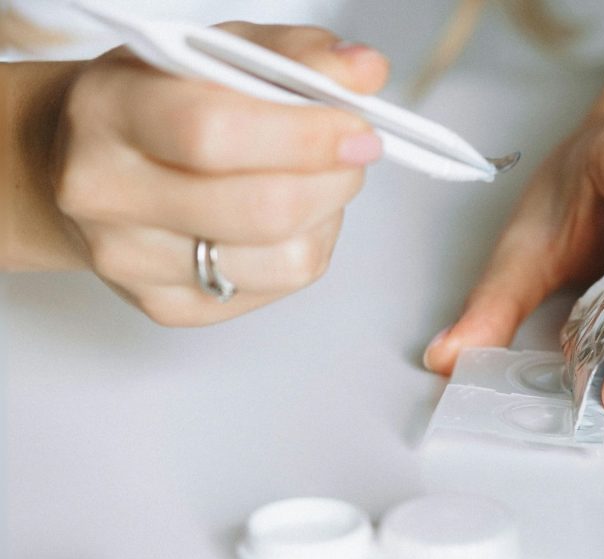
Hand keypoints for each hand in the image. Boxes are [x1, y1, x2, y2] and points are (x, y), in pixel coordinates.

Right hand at [52, 23, 388, 324]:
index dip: (305, 136)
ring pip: (285, 260)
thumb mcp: (215, 52)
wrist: (85, 162)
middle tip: (353, 152)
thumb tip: (363, 72)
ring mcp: (131, 260)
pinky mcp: (168, 306)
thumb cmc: (154, 102)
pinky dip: (306, 248)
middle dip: (334, 179)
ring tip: (316, 182)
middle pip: (261, 210)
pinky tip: (288, 221)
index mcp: (110, 110)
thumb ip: (293, 56)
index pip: (215, 133)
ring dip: (327, 216)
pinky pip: (279, 286)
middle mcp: (106, 192)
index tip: (355, 128)